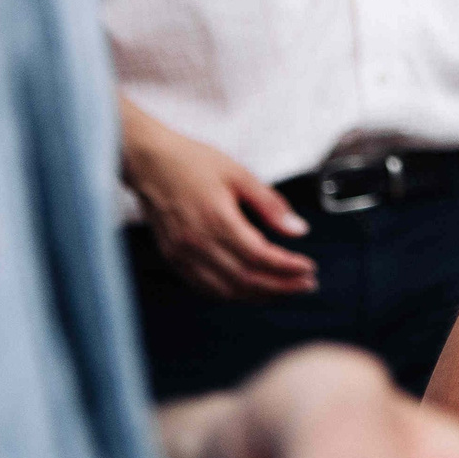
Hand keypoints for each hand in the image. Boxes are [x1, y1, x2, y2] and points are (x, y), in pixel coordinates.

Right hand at [123, 104, 317, 299]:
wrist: (148, 162)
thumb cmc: (193, 162)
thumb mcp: (240, 174)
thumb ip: (270, 205)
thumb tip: (298, 230)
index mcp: (215, 220)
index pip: (259, 257)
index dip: (287, 267)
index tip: (310, 269)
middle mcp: (196, 243)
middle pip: (244, 279)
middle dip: (281, 287)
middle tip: (307, 285)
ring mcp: (181, 254)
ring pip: (225, 290)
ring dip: (259, 296)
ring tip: (286, 291)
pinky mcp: (173, 258)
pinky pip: (204, 287)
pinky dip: (232, 294)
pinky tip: (251, 290)